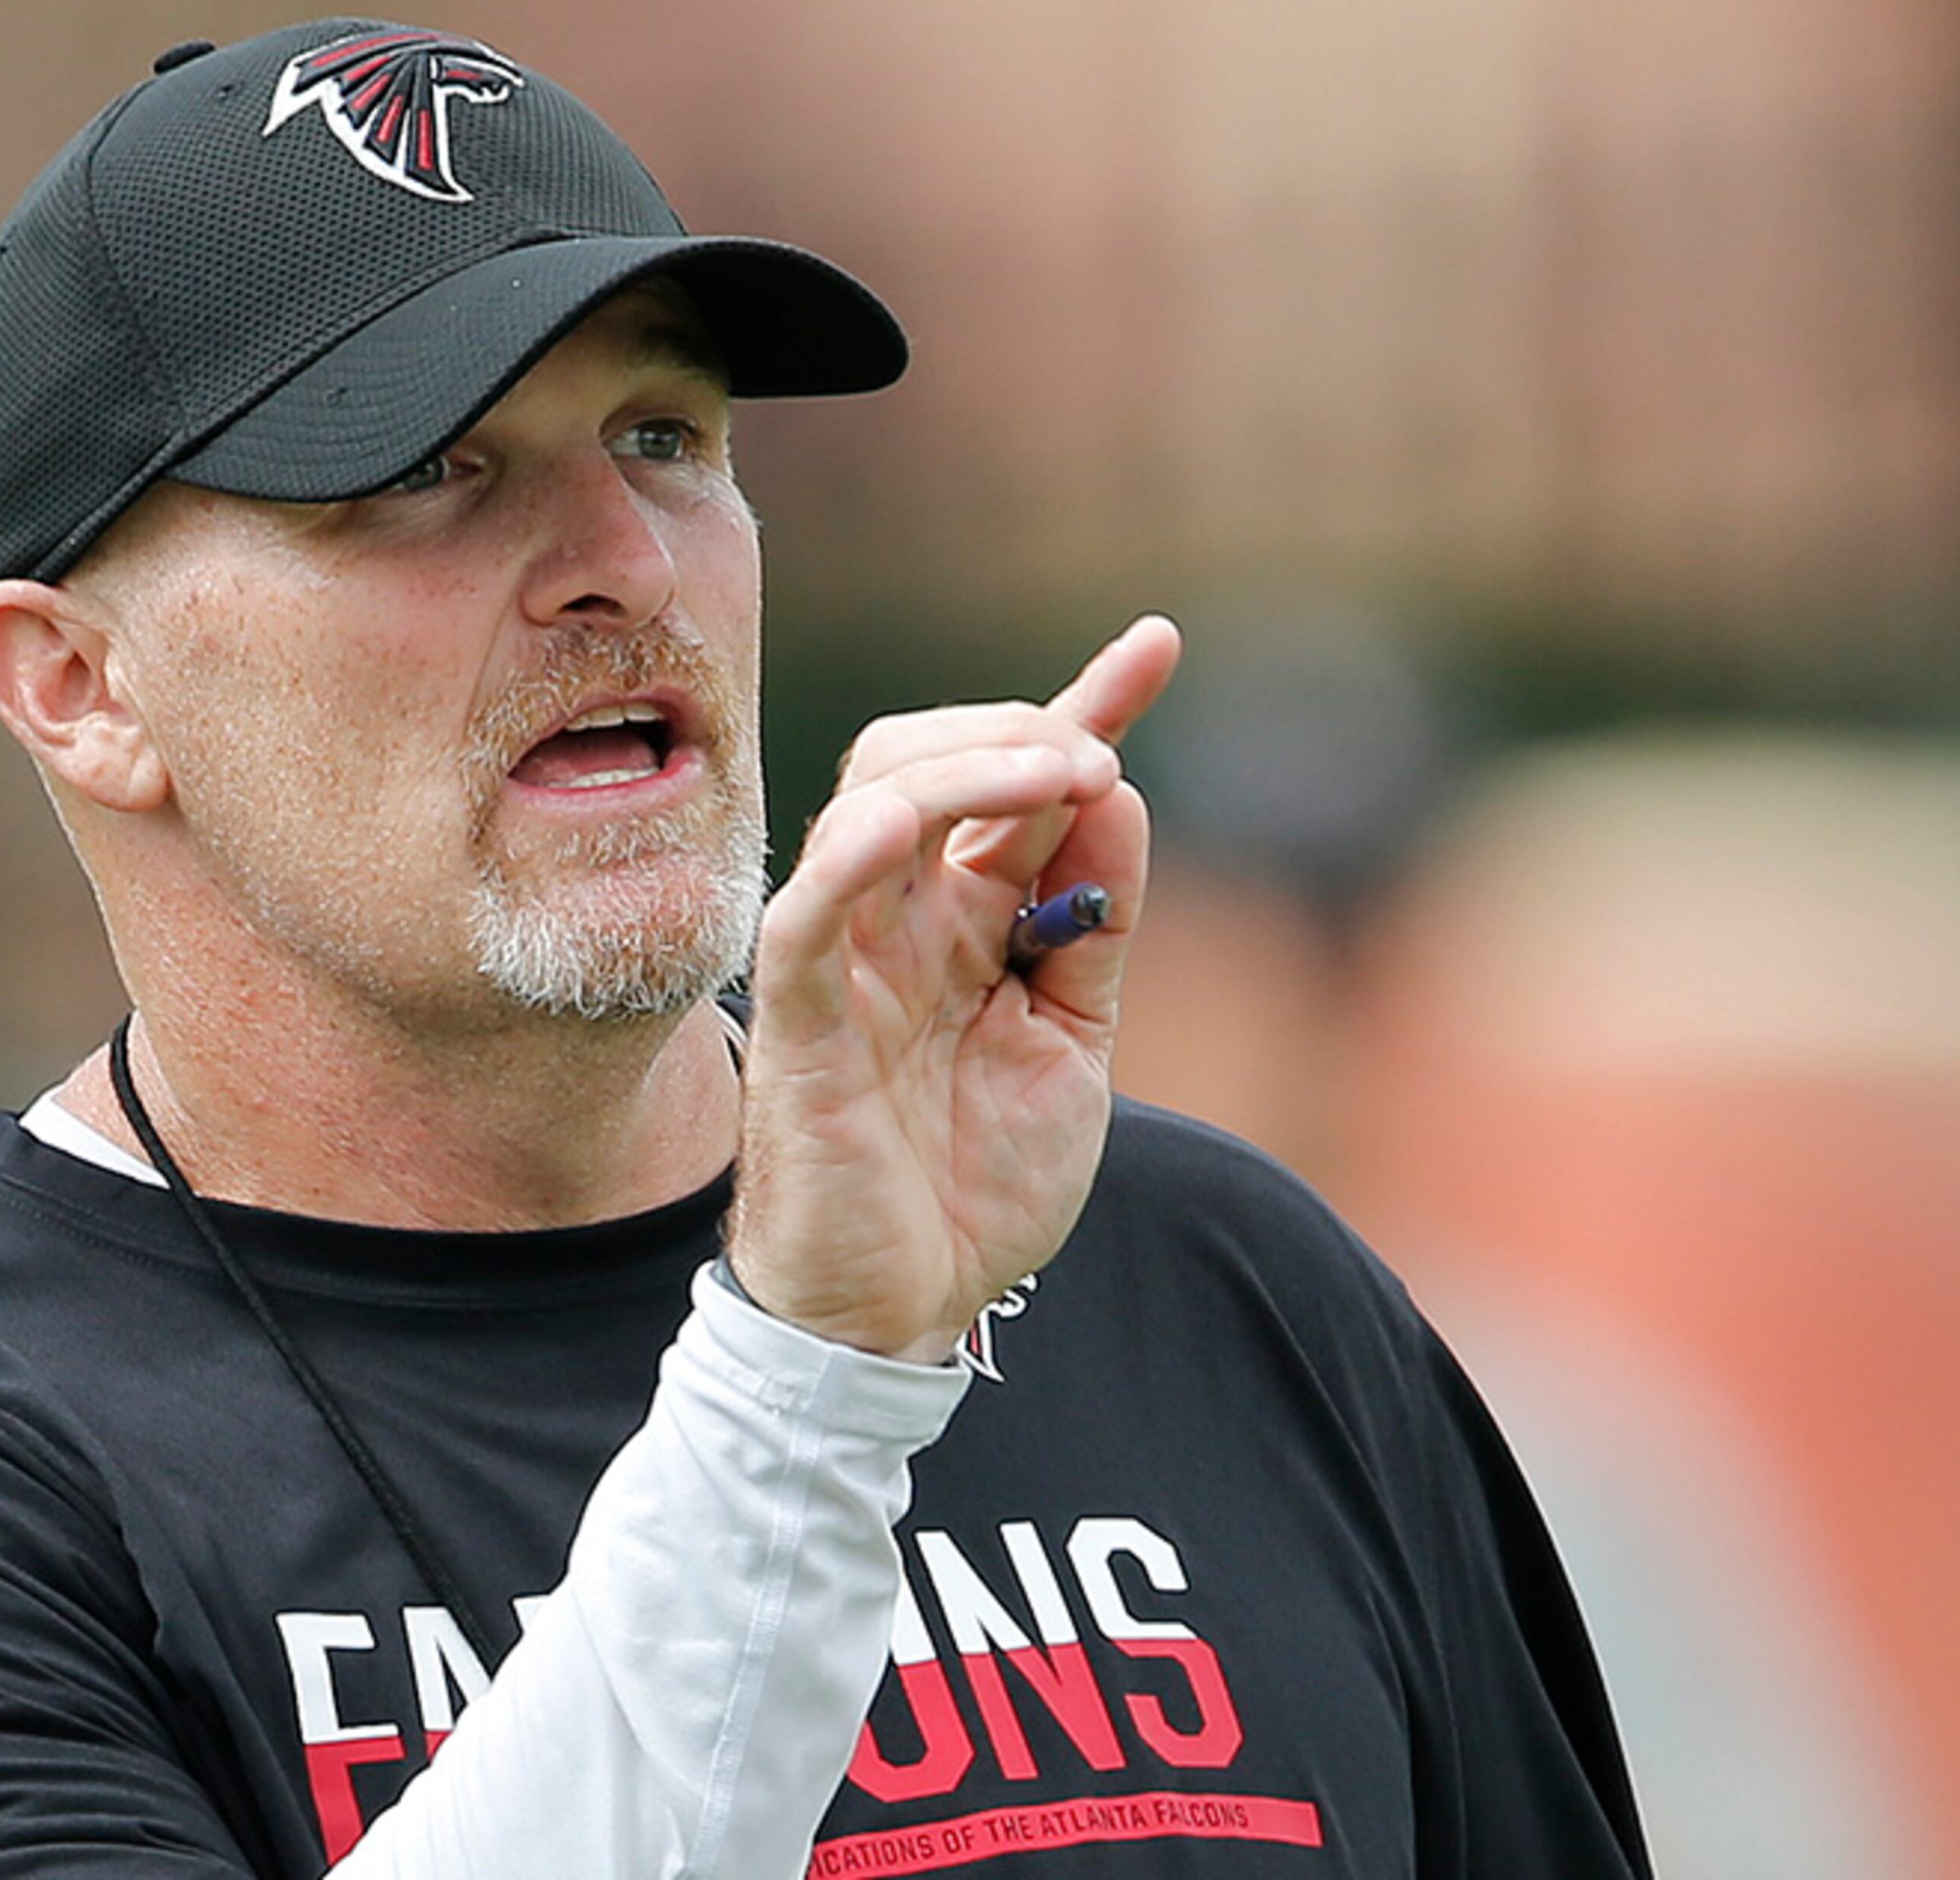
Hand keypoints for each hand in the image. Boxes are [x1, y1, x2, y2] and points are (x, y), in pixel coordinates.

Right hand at [727, 615, 1182, 1362]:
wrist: (905, 1314)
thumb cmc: (974, 1186)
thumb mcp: (1074, 1047)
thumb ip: (1096, 930)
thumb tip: (1117, 799)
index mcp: (962, 922)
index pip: (1011, 785)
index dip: (1083, 705)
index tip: (1156, 644)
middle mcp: (898, 922)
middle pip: (928, 760)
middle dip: (1024, 731)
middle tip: (1102, 757)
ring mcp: (846, 963)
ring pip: (874, 805)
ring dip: (970, 765)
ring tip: (1063, 772)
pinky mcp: (802, 1022)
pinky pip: (806, 915)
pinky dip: (854, 854)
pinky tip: (913, 820)